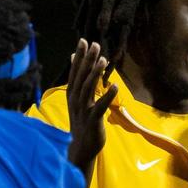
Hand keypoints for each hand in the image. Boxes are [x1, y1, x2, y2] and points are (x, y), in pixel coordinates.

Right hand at [65, 38, 117, 169]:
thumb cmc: (81, 121)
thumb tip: (73, 58)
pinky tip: (115, 86)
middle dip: (87, 60)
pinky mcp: (92, 120)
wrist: (80, 147)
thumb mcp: (76, 99)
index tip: (83, 40)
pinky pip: (100, 107)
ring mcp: (83, 110)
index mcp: (72, 94)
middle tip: (94, 44)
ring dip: (96, 74)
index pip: (75, 72)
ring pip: (88, 89)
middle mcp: (75, 100)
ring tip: (103, 60)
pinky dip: (107, 96)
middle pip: (81, 77)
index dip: (79, 56)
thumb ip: (77, 79)